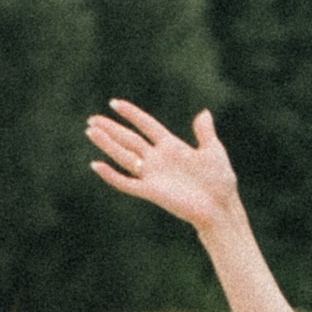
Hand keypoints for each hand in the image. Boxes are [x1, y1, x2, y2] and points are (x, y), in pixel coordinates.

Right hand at [85, 101, 241, 232]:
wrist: (220, 208)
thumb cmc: (220, 182)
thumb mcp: (213, 151)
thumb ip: (205, 133)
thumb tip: (204, 113)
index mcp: (172, 146)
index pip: (146, 125)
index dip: (131, 114)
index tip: (114, 103)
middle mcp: (158, 159)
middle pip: (129, 140)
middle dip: (111, 129)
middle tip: (92, 120)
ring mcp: (153, 175)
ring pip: (124, 157)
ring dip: (108, 145)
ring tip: (91, 132)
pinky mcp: (151, 192)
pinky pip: (127, 183)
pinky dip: (111, 175)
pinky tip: (96, 165)